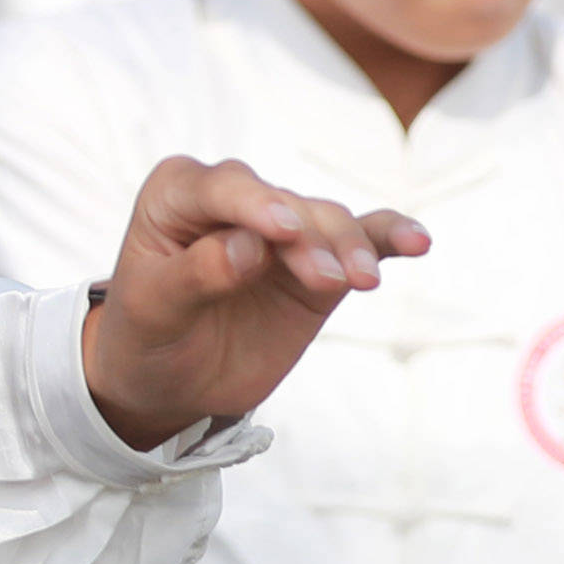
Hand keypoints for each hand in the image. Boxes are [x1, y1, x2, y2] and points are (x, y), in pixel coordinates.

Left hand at [80, 153, 426, 447]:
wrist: (169, 375)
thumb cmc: (146, 332)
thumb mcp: (151, 310)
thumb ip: (194, 275)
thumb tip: (248, 249)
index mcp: (179, 193)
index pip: (224, 189)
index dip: (255, 205)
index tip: (285, 229)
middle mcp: (235, 196)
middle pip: (287, 204)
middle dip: (312, 238)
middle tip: (331, 281)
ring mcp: (284, 226)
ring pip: (328, 222)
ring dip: (351, 247)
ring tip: (365, 281)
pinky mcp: (320, 257)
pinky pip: (362, 238)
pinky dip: (390, 236)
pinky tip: (418, 242)